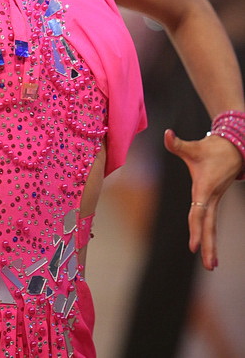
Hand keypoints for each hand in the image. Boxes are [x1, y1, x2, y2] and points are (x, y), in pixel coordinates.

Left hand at [164, 129, 241, 270]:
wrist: (233, 147)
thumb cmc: (211, 148)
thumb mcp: (193, 147)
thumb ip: (178, 144)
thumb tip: (166, 134)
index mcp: (205, 189)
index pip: (198, 212)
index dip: (195, 228)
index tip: (192, 246)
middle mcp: (210, 197)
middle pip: (208, 225)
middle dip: (208, 245)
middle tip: (208, 266)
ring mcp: (214, 199)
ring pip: (212, 225)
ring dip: (211, 244)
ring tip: (211, 264)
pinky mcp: (215, 199)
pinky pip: (212, 220)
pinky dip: (211, 234)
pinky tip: (210, 248)